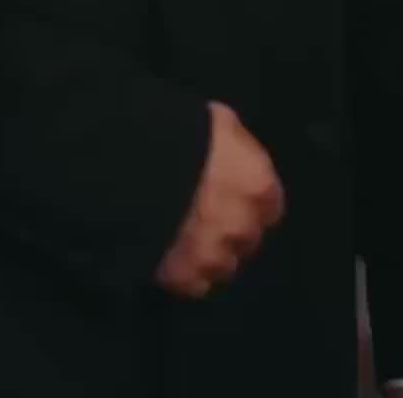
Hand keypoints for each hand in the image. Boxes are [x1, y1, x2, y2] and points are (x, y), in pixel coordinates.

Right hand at [156, 102, 284, 297]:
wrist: (133, 161)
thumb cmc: (178, 130)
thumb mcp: (215, 120)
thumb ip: (231, 144)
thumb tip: (227, 152)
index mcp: (257, 185)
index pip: (269, 203)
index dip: (246, 198)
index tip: (228, 192)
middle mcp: (244, 227)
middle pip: (245, 237)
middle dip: (227, 228)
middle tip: (198, 212)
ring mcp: (214, 257)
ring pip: (220, 265)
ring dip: (205, 253)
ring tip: (178, 234)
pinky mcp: (182, 278)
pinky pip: (189, 283)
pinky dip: (181, 271)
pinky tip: (164, 252)